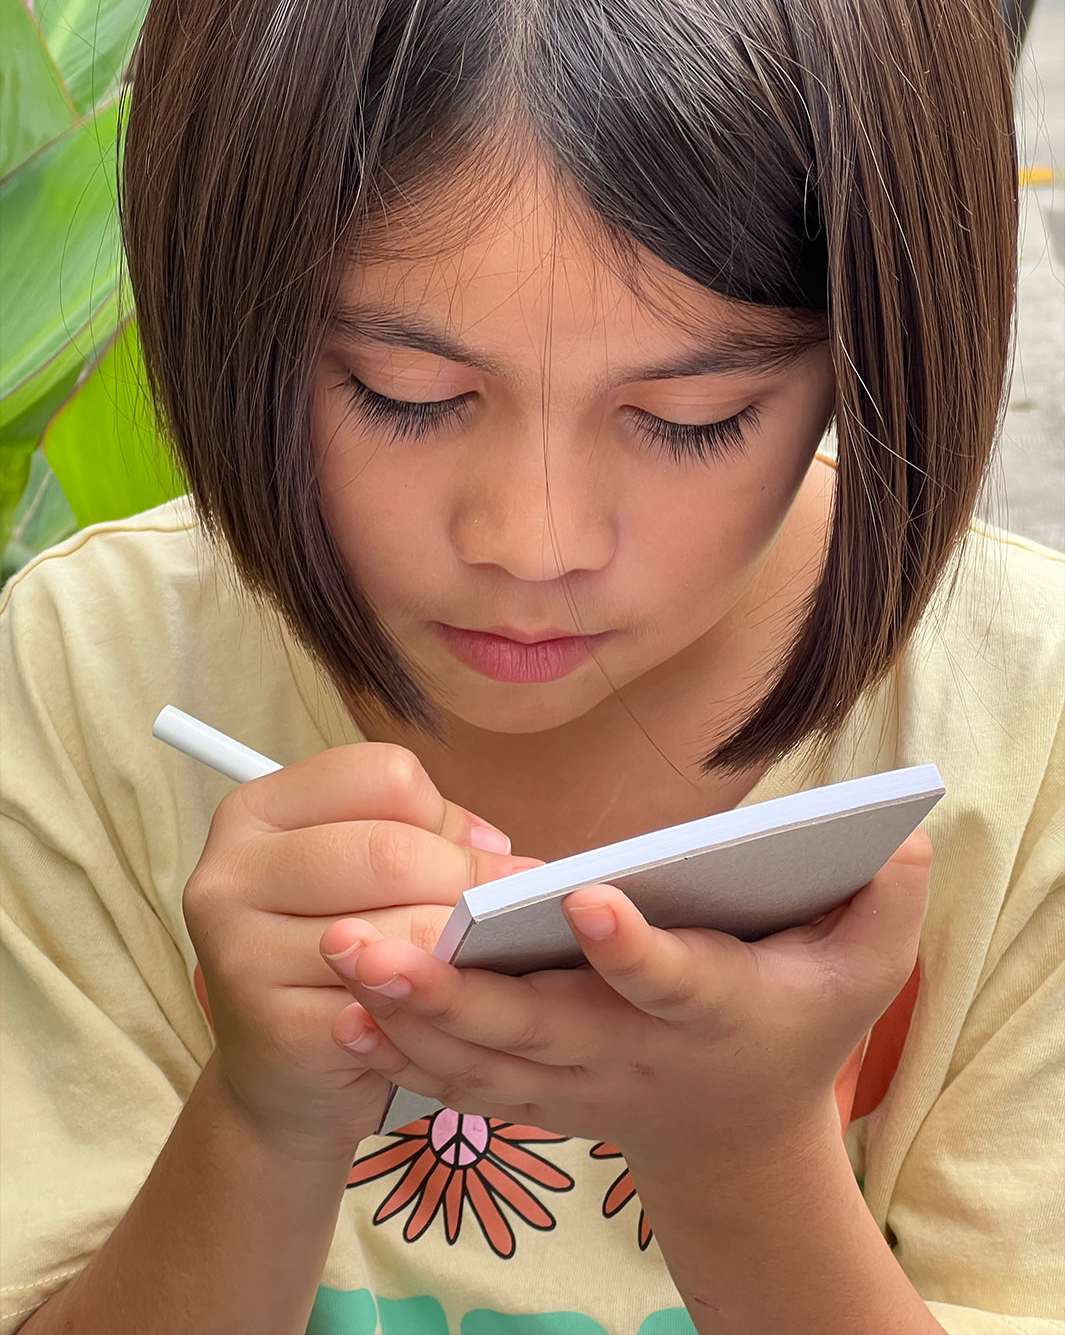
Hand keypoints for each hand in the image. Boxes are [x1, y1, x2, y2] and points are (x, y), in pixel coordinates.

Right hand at [182, 744, 528, 1160]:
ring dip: (463, 948)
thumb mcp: (362, 875)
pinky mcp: (274, 1027)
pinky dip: (435, 1005)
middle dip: (470, 883)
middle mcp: (230, 873)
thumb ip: (425, 840)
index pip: (381, 775)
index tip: (482, 852)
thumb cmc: (335, 953)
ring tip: (489, 954)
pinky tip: (444, 1008)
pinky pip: (390, 1002)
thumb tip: (499, 856)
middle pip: (391, 850)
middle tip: (512, 907)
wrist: (279, 1074)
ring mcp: (241, 953)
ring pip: (399, 932)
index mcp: (256, 811)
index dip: (446, 814)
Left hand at [320, 830, 931, 1170]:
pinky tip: (344, 1015)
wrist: (737, 1137)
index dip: (635, 947)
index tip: (587, 898)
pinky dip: (405, 1054)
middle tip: (373, 946)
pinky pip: (464, 1081)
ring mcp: (576, 1081)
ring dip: (408, 1017)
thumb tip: (903, 836)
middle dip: (454, 991)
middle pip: (540, 1027)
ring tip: (339, 966)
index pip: (675, 980)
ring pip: (485, 1058)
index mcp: (713, 1010)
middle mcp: (633, 1053)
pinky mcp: (539, 1092)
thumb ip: (884, 905)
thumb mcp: (862, 972)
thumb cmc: (797, 1031)